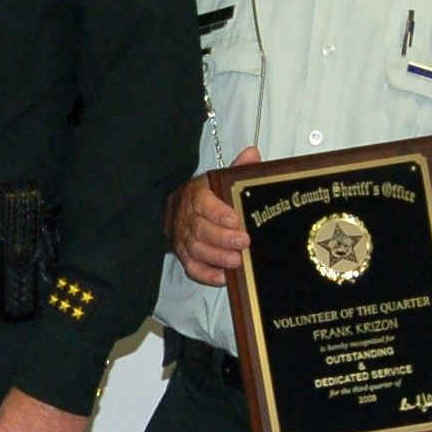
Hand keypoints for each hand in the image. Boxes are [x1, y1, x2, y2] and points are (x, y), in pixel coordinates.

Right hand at [169, 146, 258, 285]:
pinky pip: (192, 268)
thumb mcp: (219, 180)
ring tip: (237, 261)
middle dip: (223, 238)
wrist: (178, 210)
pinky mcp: (185, 257)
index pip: (204, 203)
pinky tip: (224, 276)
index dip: (218, 212)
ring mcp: (184, 239)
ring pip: (196, 250)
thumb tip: (253, 154)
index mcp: (196, 195)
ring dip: (217, 257)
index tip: (236, 219)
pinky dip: (207, 274)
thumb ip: (237, 169)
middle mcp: (187, 218)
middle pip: (201, 230)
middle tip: (243, 242)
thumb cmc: (205, 197)